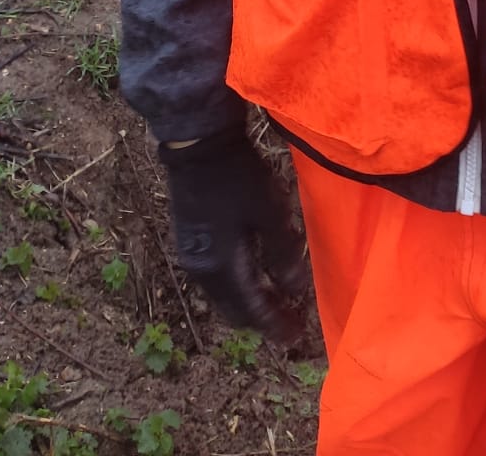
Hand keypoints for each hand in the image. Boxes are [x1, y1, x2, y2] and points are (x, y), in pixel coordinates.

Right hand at [158, 126, 312, 344]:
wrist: (199, 145)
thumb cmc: (239, 176)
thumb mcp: (270, 211)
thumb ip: (283, 253)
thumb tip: (295, 289)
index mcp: (222, 267)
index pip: (252, 309)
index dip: (274, 325)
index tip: (294, 339)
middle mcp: (202, 271)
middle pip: (234, 310)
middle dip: (262, 320)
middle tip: (288, 323)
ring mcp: (192, 256)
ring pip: (224, 297)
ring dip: (249, 303)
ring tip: (275, 300)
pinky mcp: (190, 241)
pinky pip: (216, 281)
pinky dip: (238, 287)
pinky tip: (253, 275)